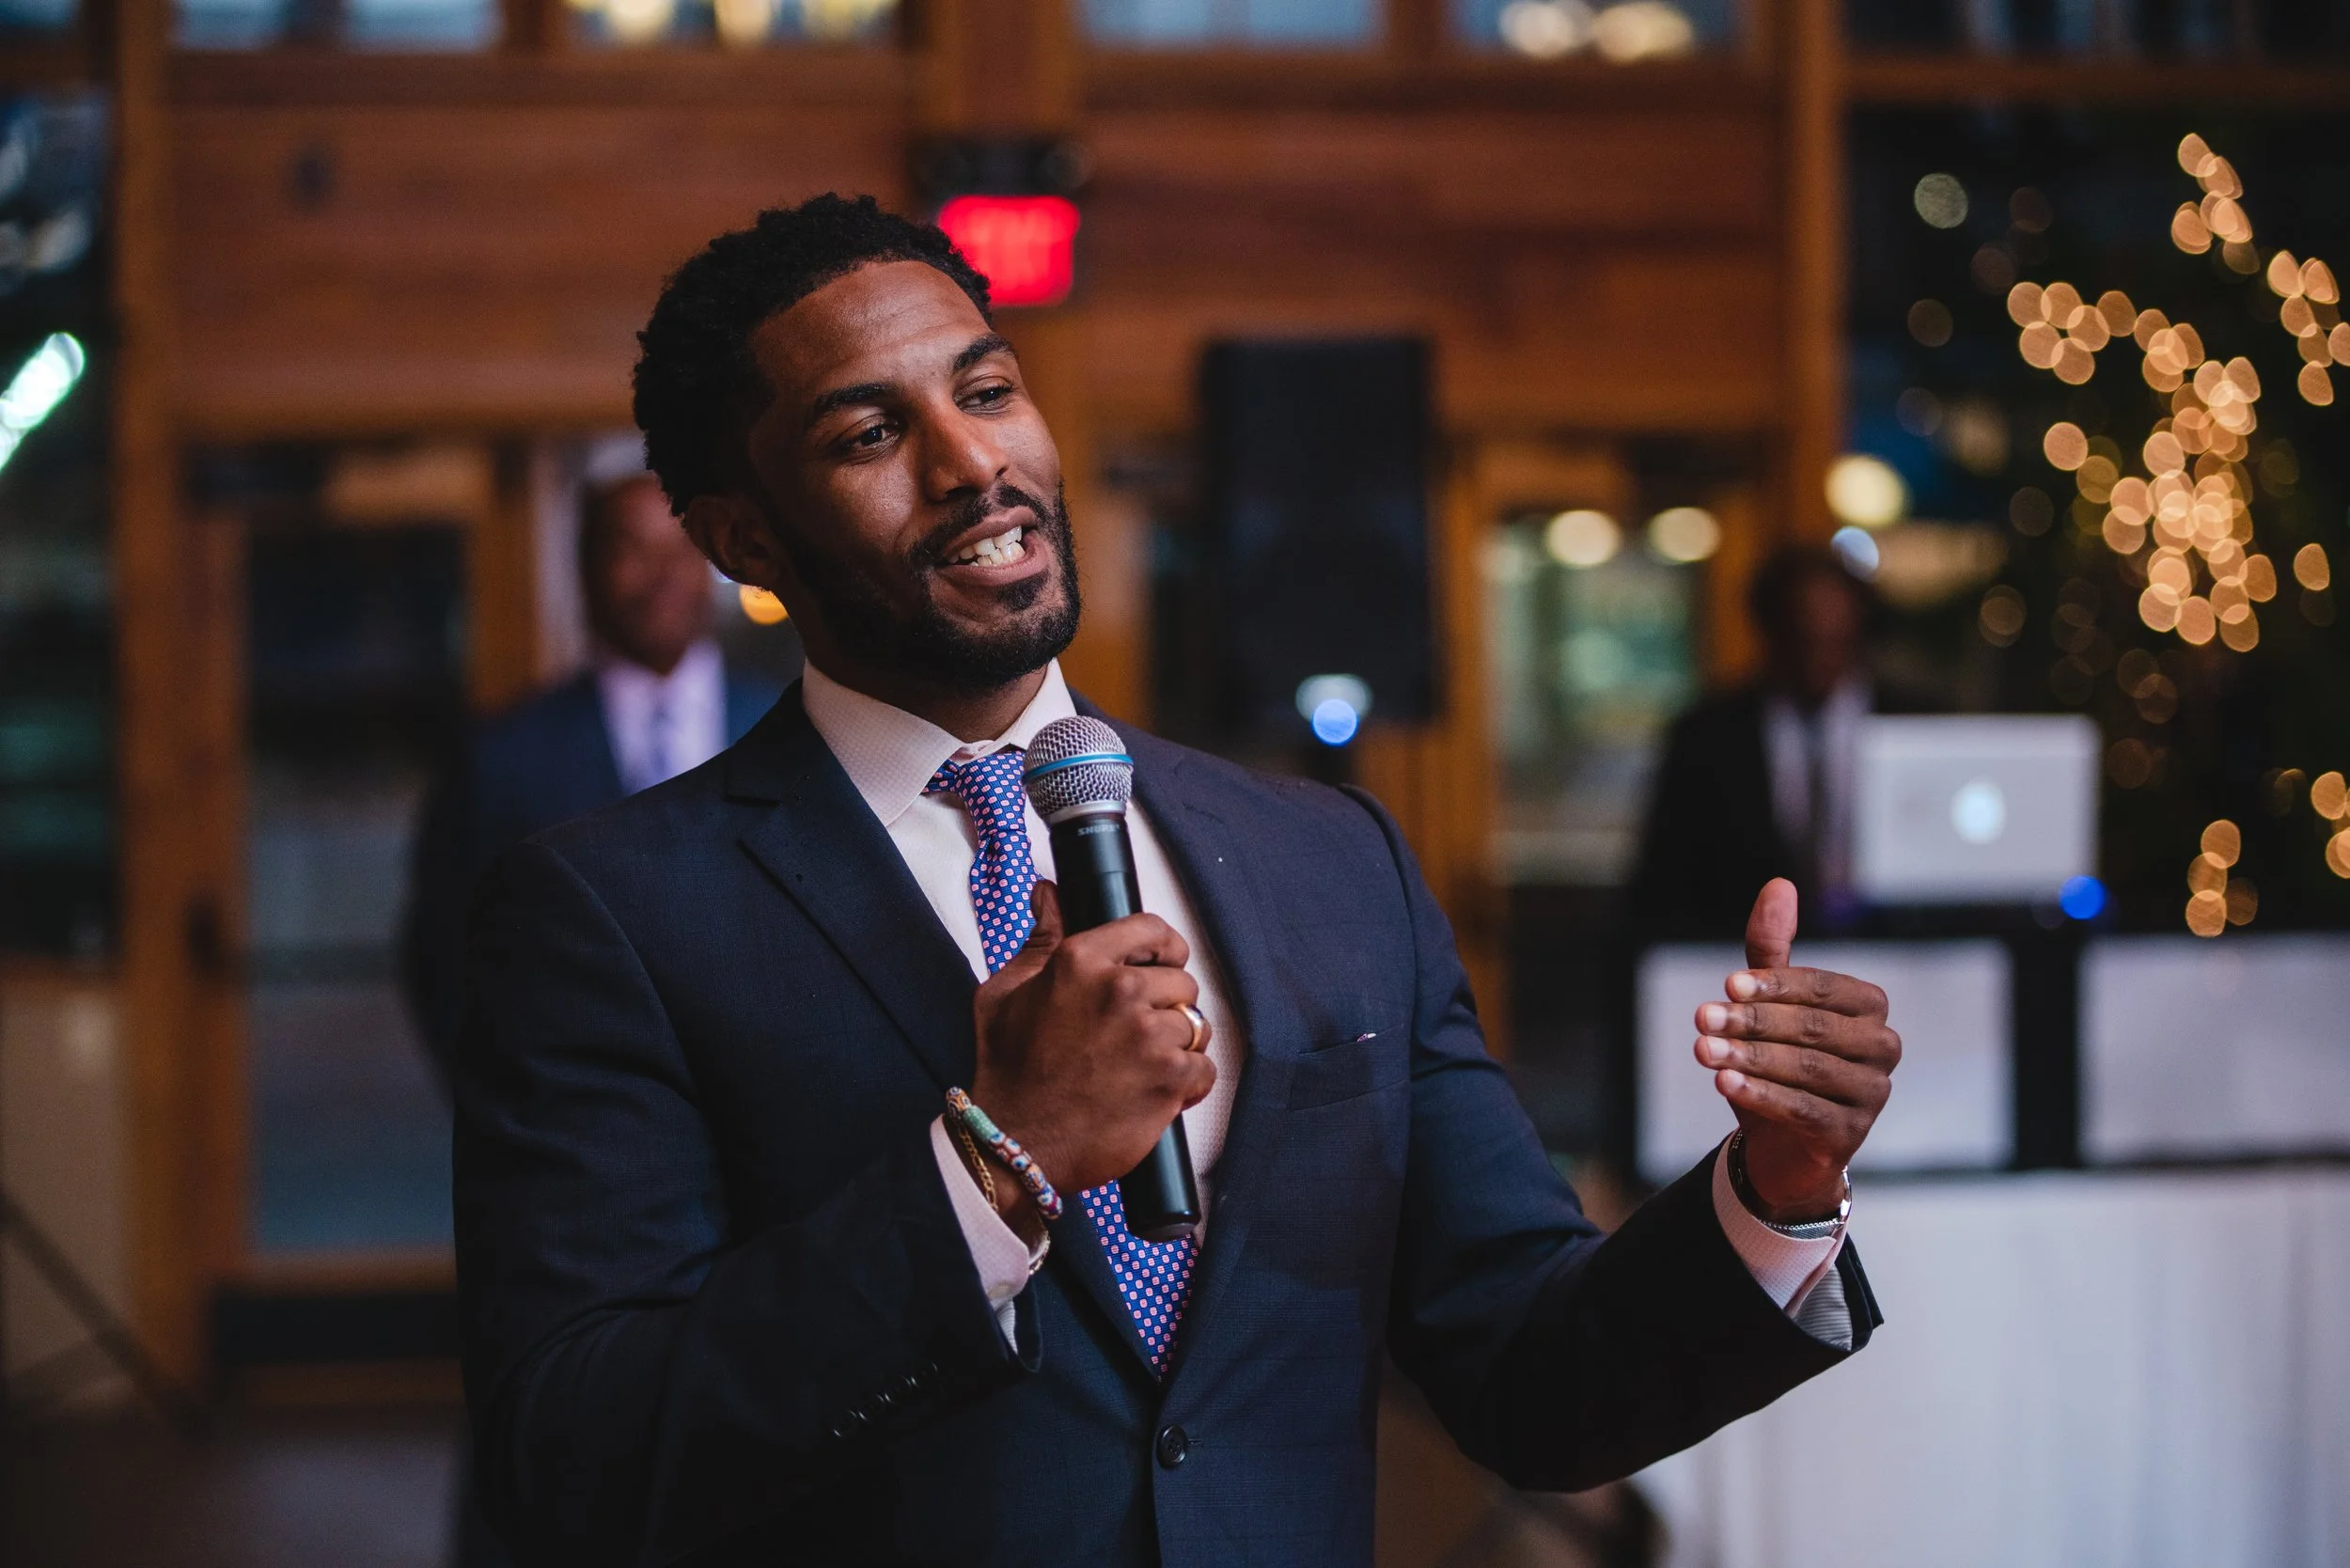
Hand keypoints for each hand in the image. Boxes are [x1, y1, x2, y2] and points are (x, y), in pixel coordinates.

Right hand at [969, 881, 1215, 1231]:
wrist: (1015, 1143)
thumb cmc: (1007, 1070)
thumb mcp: (1006, 991)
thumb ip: (1039, 938)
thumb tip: (1049, 892)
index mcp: (1081, 961)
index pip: (1152, 930)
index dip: (1163, 947)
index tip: (1162, 963)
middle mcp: (1120, 991)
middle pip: (1181, 981)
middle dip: (1166, 1006)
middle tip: (1138, 1033)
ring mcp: (1148, 1036)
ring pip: (1195, 1025)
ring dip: (1178, 1045)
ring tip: (1144, 1065)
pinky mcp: (1169, 1080)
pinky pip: (1204, 1068)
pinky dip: (1188, 1083)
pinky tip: (1156, 1091)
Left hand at [1693, 879, 1899, 1222]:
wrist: (1780, 1143)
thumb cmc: (1777, 1059)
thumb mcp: (1768, 1002)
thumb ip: (1772, 950)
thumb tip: (1779, 884)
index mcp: (1869, 1007)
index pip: (1824, 988)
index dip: (1775, 985)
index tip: (1727, 985)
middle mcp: (1882, 1047)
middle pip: (1815, 1028)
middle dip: (1753, 1023)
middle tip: (1701, 1018)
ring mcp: (1873, 1094)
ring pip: (1809, 1069)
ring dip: (1751, 1058)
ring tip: (1704, 1051)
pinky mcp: (1852, 1134)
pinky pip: (1805, 1110)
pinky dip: (1761, 1095)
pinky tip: (1723, 1084)